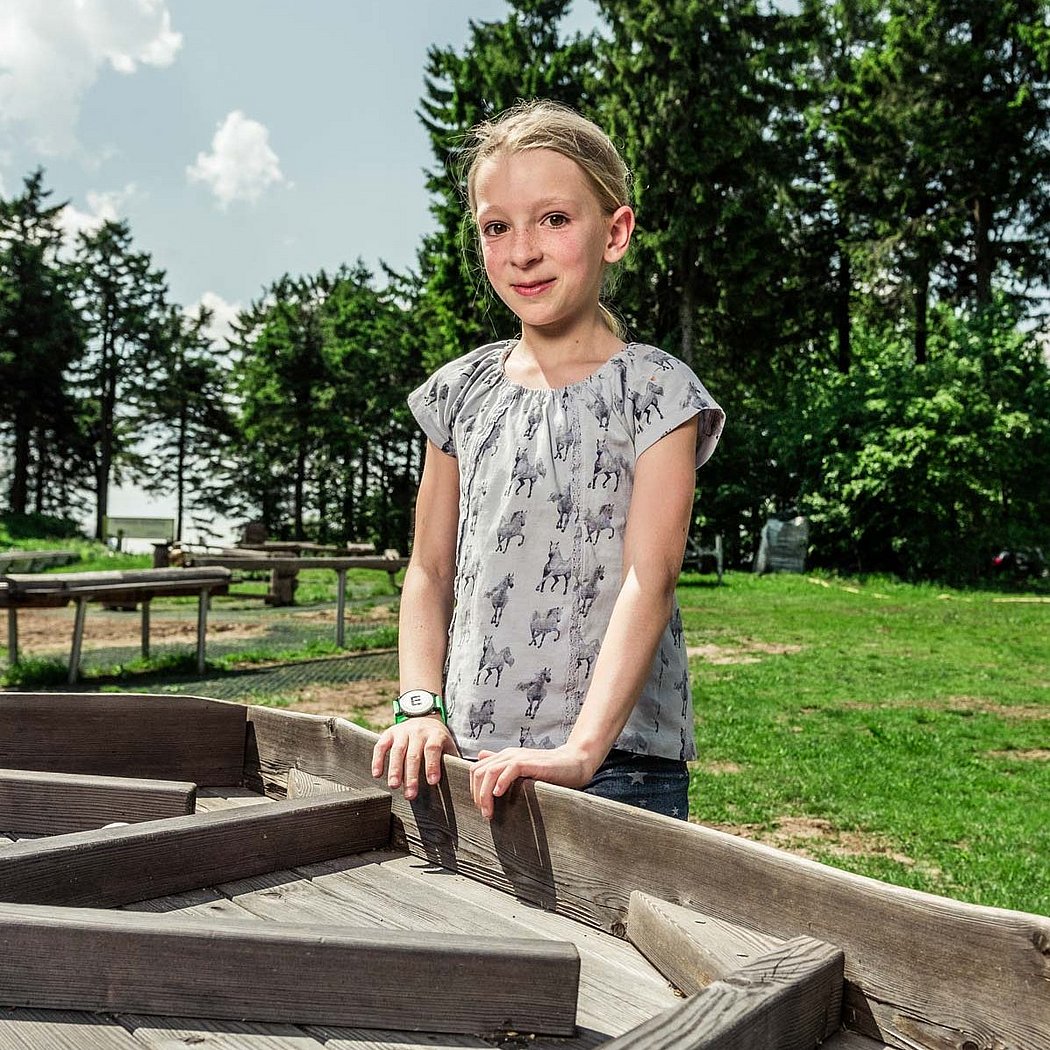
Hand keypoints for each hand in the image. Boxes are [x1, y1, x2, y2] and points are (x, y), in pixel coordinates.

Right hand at [371, 718, 459, 800]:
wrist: (425, 718)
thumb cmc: (438, 740)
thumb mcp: (448, 746)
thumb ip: (452, 761)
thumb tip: (462, 781)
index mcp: (435, 735)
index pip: (433, 749)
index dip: (432, 765)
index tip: (432, 782)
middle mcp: (418, 731)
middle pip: (414, 754)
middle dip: (411, 776)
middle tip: (410, 794)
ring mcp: (403, 731)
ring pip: (397, 751)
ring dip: (395, 770)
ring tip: (394, 786)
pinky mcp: (390, 732)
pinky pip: (381, 745)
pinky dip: (377, 759)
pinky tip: (377, 774)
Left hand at [469, 744, 597, 820]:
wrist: (574, 763)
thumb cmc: (550, 771)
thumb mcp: (523, 769)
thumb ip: (503, 767)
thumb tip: (481, 758)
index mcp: (504, 757)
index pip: (476, 770)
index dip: (473, 790)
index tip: (482, 808)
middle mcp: (508, 755)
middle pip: (478, 771)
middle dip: (476, 795)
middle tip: (486, 814)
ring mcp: (518, 757)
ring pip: (490, 771)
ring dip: (485, 793)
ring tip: (490, 811)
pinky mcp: (530, 762)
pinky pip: (509, 769)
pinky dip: (501, 782)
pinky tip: (499, 794)